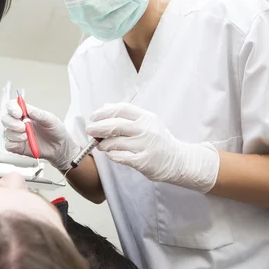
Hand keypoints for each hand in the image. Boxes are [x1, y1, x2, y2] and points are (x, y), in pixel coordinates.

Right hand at [1, 100, 78, 170]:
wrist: (59, 147)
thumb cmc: (55, 130)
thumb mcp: (50, 119)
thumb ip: (38, 114)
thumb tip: (28, 109)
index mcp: (25, 113)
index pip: (12, 106)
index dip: (12, 108)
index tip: (19, 113)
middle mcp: (18, 123)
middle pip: (5, 119)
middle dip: (12, 123)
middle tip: (23, 127)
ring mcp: (17, 135)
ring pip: (6, 132)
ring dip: (16, 134)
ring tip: (28, 136)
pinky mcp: (17, 147)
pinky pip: (8, 145)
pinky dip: (14, 143)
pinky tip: (24, 142)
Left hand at [86, 103, 219, 192]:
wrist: (179, 161)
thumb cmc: (159, 140)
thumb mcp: (148, 122)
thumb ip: (128, 115)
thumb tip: (105, 107)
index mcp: (147, 117)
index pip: (121, 109)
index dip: (104, 112)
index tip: (93, 116)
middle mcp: (146, 129)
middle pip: (115, 125)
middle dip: (98, 127)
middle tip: (89, 130)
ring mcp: (145, 146)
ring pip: (115, 142)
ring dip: (103, 144)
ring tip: (100, 145)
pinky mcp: (143, 161)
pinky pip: (119, 157)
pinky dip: (111, 155)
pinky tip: (111, 154)